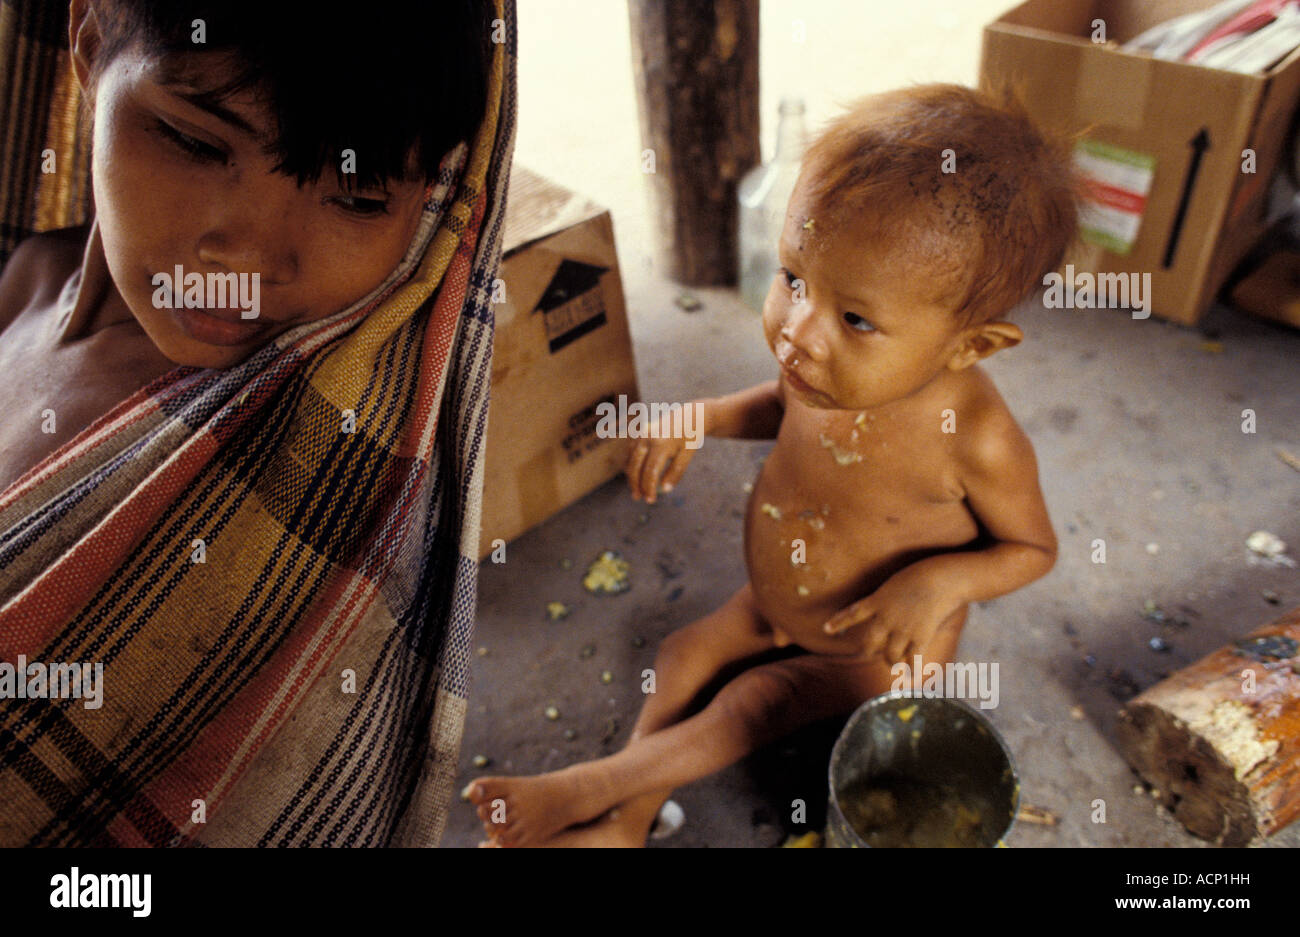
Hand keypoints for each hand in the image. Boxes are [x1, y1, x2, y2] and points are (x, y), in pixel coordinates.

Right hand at [625, 404, 705, 502]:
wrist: (688, 416)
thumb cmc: (689, 438)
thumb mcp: (687, 455)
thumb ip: (676, 472)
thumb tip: (664, 490)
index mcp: (661, 444)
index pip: (650, 471)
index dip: (648, 488)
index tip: (650, 500)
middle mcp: (648, 438)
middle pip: (635, 467)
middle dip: (636, 484)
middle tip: (639, 498)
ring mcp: (641, 434)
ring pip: (630, 460)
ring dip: (631, 477)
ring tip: (637, 491)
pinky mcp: (638, 433)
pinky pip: (630, 453)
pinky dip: (631, 466)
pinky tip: (635, 477)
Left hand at [822, 566, 962, 661]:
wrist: (942, 578)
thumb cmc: (922, 574)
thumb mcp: (895, 583)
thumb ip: (888, 599)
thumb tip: (886, 610)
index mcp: (877, 601)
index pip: (852, 614)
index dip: (838, 622)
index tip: (826, 629)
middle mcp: (885, 619)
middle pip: (870, 643)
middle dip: (868, 651)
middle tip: (868, 653)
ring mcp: (902, 630)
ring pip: (890, 656)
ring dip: (891, 661)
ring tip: (894, 663)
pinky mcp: (920, 637)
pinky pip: (912, 660)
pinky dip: (912, 669)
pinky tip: (911, 676)